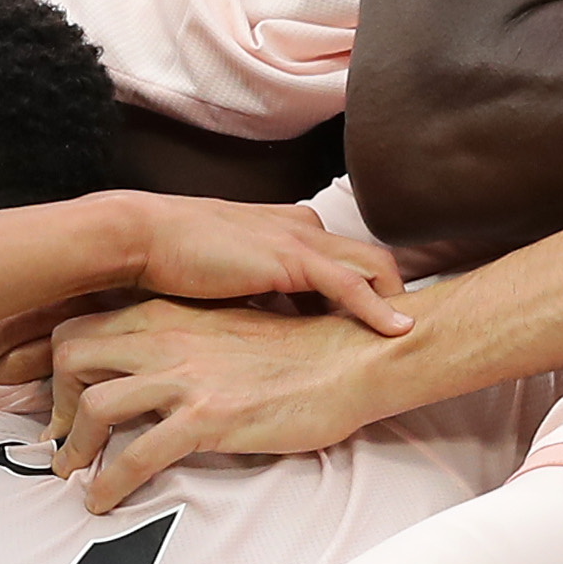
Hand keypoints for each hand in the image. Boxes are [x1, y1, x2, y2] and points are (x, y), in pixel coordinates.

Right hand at [0, 205, 404, 404]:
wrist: (142, 239)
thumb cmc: (172, 262)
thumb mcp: (229, 281)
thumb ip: (260, 297)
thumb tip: (276, 332)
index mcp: (289, 229)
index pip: (348, 259)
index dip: (372, 290)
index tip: (388, 324)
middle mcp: (303, 227)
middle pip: (373, 259)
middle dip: (400, 293)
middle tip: (419, 331)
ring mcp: (300, 239)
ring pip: (373, 266)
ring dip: (398, 300)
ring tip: (420, 335)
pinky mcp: (292, 258)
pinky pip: (351, 285)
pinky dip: (379, 308)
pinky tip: (400, 331)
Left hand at [46, 299, 383, 510]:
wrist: (353, 358)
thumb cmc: (301, 349)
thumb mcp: (229, 330)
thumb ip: (188, 340)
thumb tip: (160, 366)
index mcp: (171, 314)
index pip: (83, 325)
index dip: (56, 363)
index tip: (56, 397)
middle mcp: (168, 338)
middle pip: (72, 355)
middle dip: (54, 400)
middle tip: (59, 436)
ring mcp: (185, 378)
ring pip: (95, 406)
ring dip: (74, 447)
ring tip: (73, 475)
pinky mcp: (206, 418)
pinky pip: (136, 455)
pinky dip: (109, 483)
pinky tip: (103, 500)